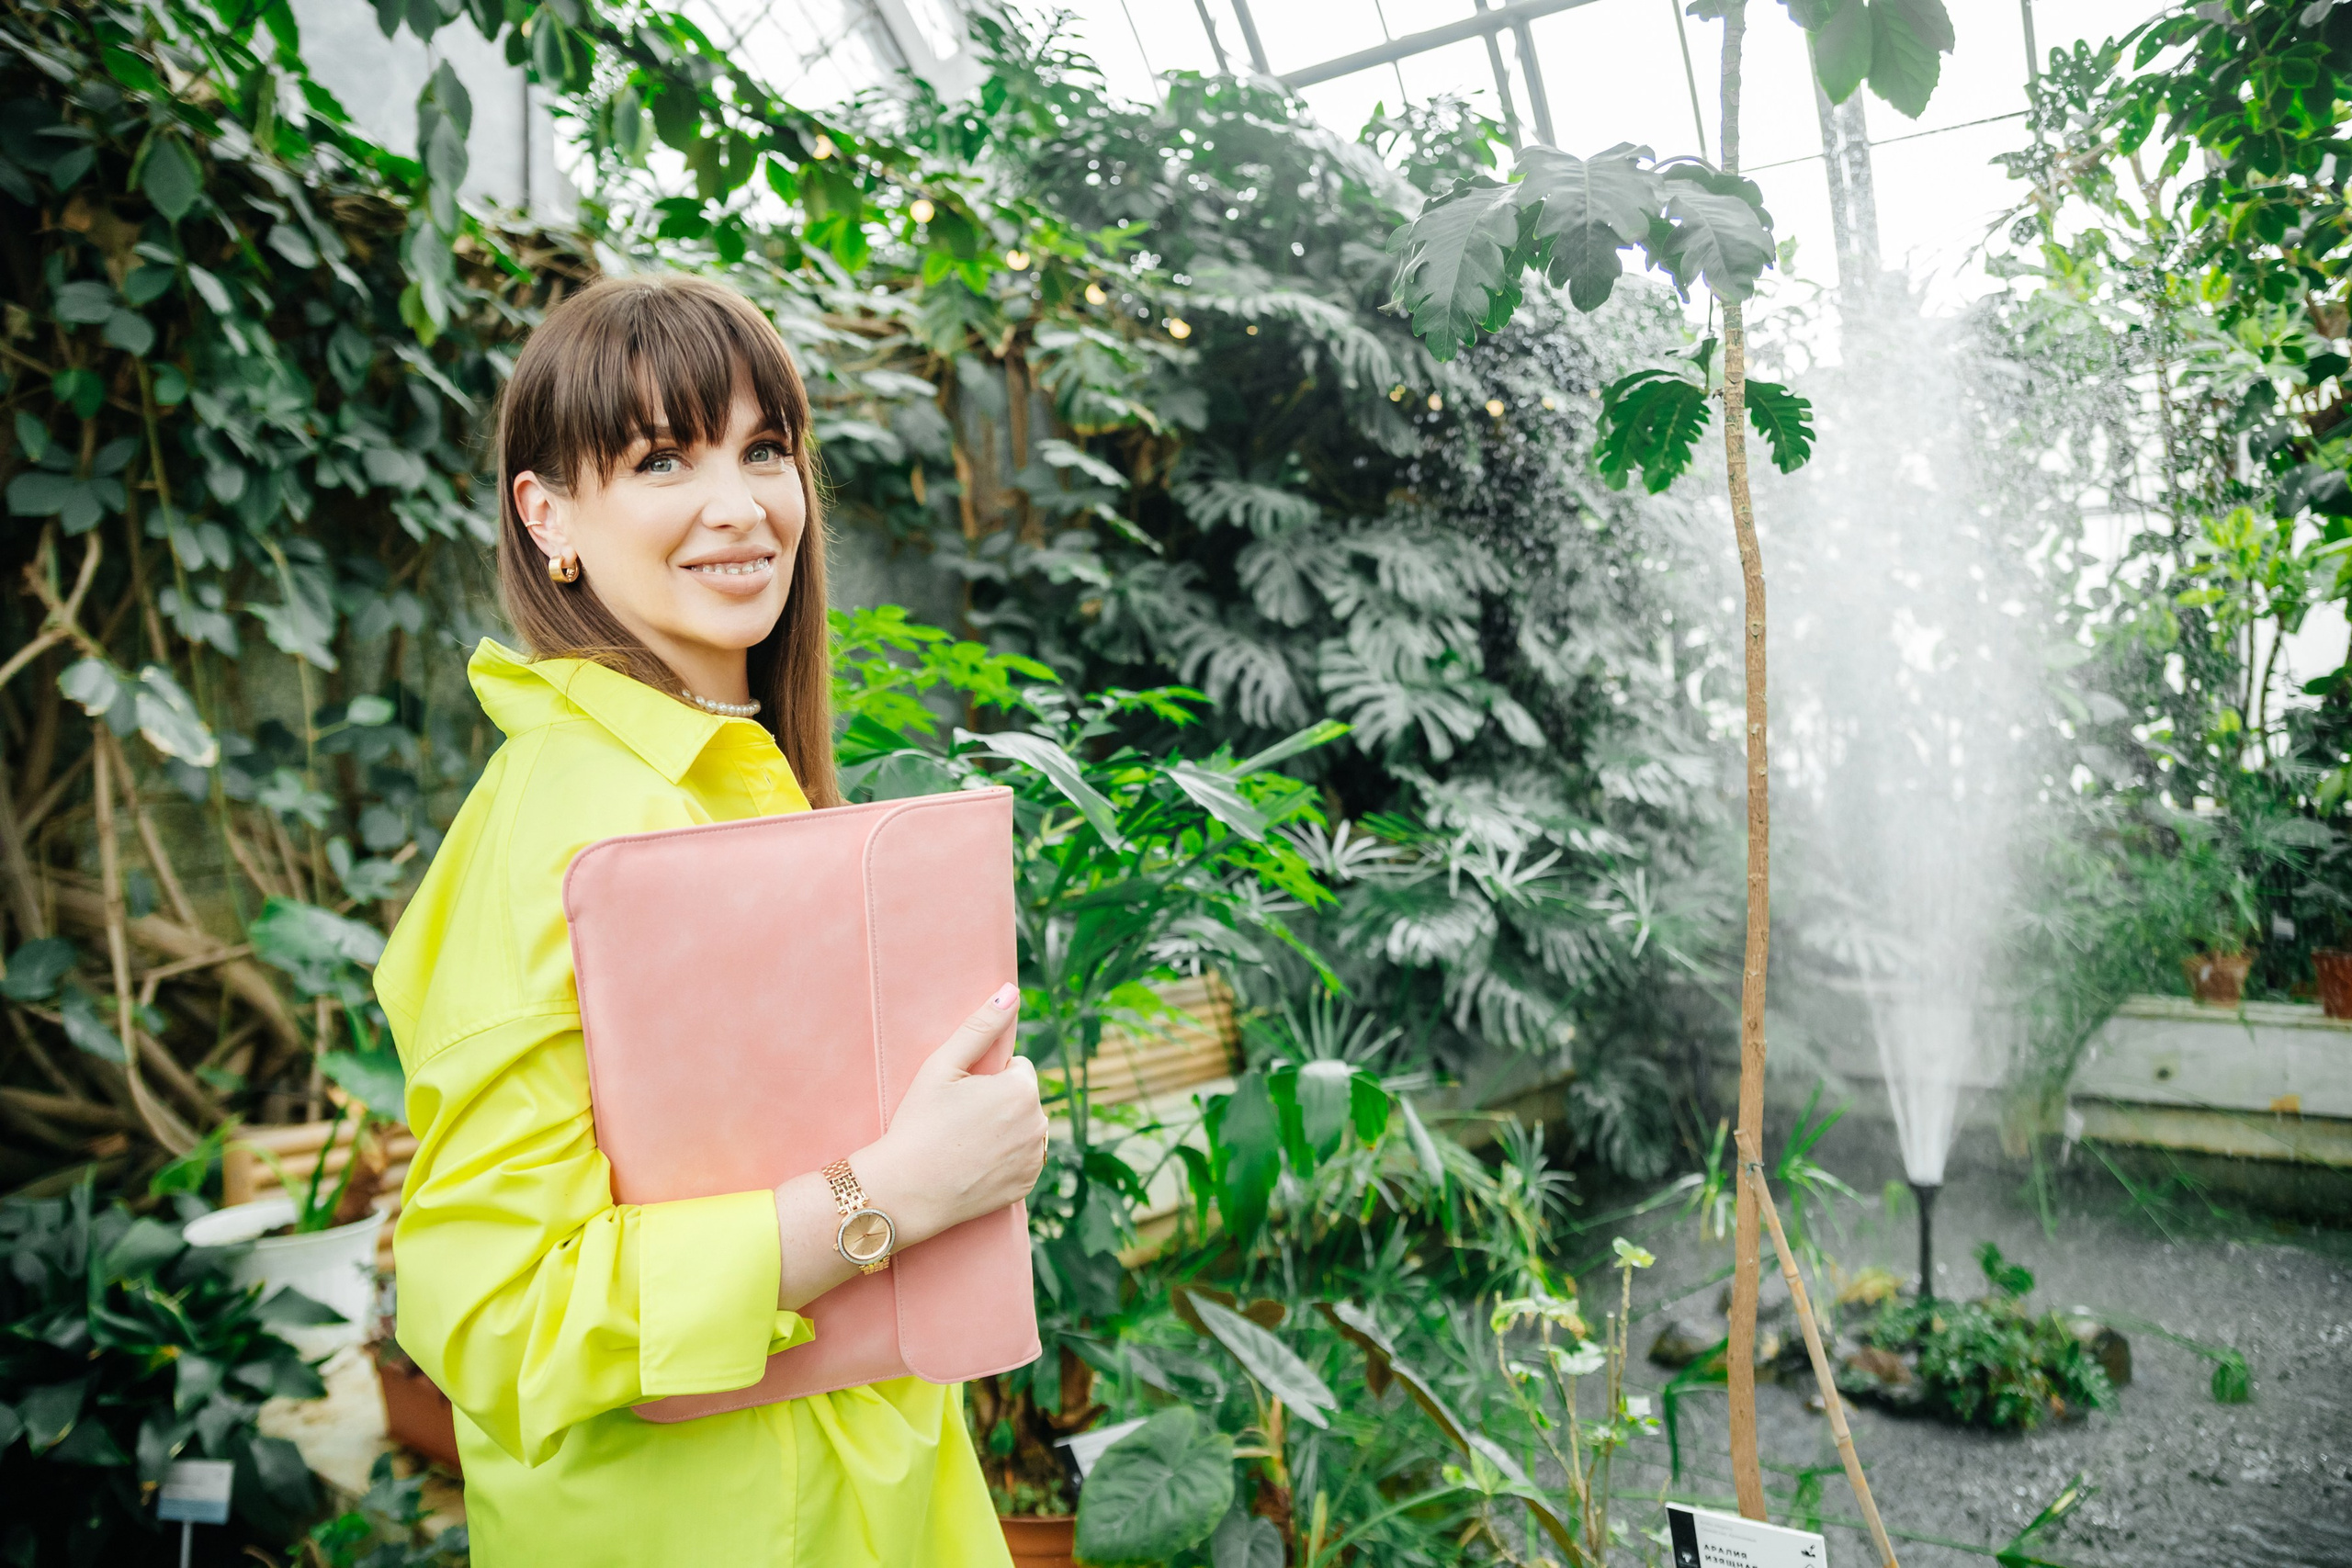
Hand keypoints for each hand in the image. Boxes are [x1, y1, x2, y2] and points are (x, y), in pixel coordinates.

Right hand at [858, 982, 1045, 1244]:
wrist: (906, 1191)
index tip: (962, 1096)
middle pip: (1023, 1099)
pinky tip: (975, 1164)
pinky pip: (1024, 1160)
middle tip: (959, 1120)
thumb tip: (1010, 990)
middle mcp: (1038, 1125)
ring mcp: (1035, 1159)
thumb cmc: (919, 1123)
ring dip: (1007, 1129)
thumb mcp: (942, 1066)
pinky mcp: (1027, 1186)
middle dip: (1000, 1102)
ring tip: (965, 1142)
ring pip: (1026, 1128)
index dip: (989, 1078)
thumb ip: (980, 1026)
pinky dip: (1007, 1159)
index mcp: (1022, 1090)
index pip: (1018, 1069)